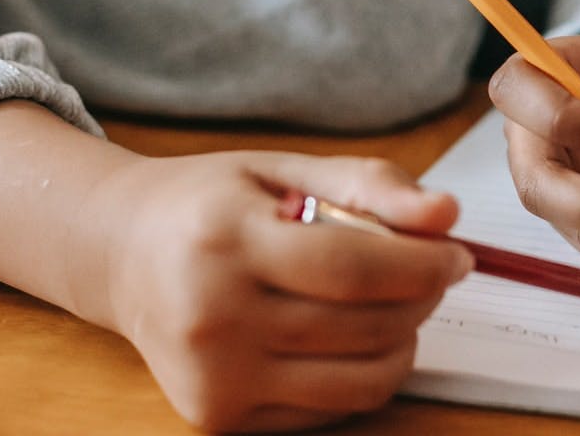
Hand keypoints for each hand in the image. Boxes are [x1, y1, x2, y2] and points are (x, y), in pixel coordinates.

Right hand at [87, 153, 471, 430]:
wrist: (121, 254)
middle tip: (431, 272)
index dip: (422, 264)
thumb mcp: (283, 168)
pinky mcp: (218, 416)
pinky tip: (347, 336)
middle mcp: (210, 315)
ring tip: (393, 304)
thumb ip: (368, 184)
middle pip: (364, 326)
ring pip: (360, 380)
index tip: (457, 254)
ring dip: (403, 342)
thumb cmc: (209, 206)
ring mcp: (212, 376)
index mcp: (222, 240)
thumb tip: (445, 215)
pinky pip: (332, 408)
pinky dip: (362, 374)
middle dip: (421, 299)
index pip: (352, 267)